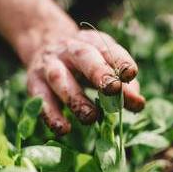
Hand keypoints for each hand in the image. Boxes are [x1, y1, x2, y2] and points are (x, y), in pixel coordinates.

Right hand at [25, 30, 144, 134]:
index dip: (120, 61)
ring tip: (91, 118)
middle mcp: (70, 50)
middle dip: (98, 73)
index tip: (131, 74)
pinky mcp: (34, 82)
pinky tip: (63, 129)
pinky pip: (41, 99)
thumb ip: (123, 85)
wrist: (44, 44)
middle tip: (113, 89)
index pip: (109, 49)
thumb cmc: (85, 62)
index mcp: (93, 42)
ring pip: (60, 78)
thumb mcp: (105, 65)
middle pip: (84, 58)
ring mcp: (49, 65)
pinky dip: (51, 115)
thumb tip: (138, 104)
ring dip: (75, 98)